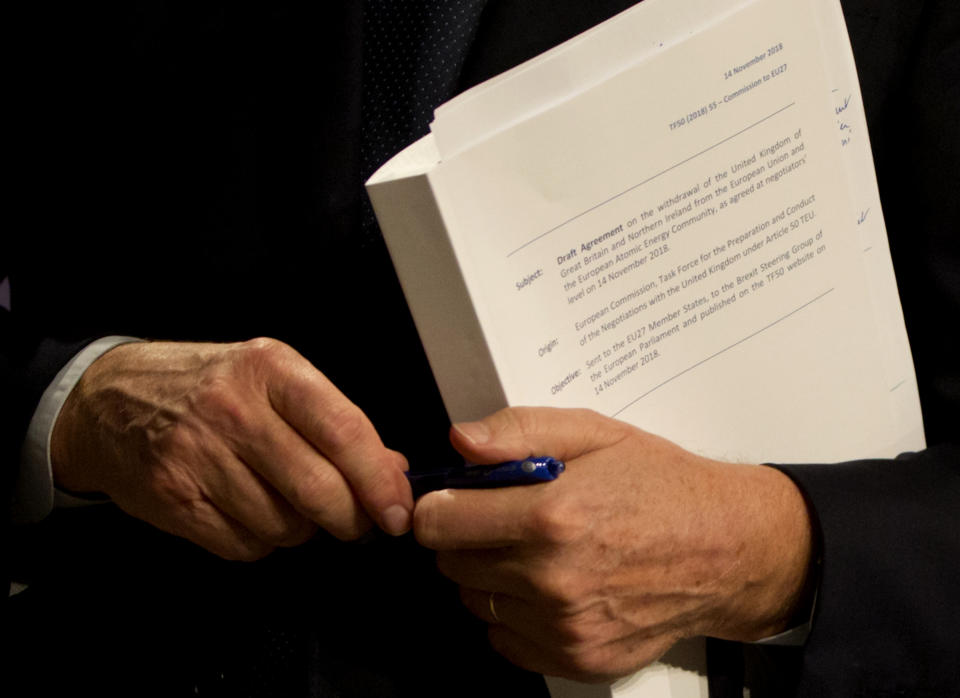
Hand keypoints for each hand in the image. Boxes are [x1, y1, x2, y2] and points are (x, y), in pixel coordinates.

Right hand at [51, 338, 412, 559]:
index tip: (399, 510)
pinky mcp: (175, 499)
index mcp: (271, 369)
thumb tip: (394, 470)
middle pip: (319, 488)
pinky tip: (250, 512)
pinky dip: (260, 541)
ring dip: (302, 529)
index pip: (344, 430)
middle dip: (351, 518)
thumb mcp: (274, 380)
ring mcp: (199, 456)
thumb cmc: (209, 388)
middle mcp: (235, 409)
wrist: (112, 400)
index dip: (379, 480)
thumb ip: (335, 421)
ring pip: (285, 526)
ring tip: (288, 502)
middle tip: (357, 521)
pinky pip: (245, 545)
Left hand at [414, 407, 812, 681]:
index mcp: (550, 515)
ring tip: (535, 550)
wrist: (727, 548)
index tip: (454, 499)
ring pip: (476, 603)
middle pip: (452, 565)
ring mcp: (564, 626)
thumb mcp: (594, 433)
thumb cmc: (662, 486)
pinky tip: (549, 586)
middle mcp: (552, 578)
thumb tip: (461, 441)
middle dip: (467, 538)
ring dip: (490, 577)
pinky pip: (505, 641)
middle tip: (507, 519)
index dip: (439, 505)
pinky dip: (515, 615)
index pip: (438, 523)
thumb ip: (519, 431)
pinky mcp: (577, 658)